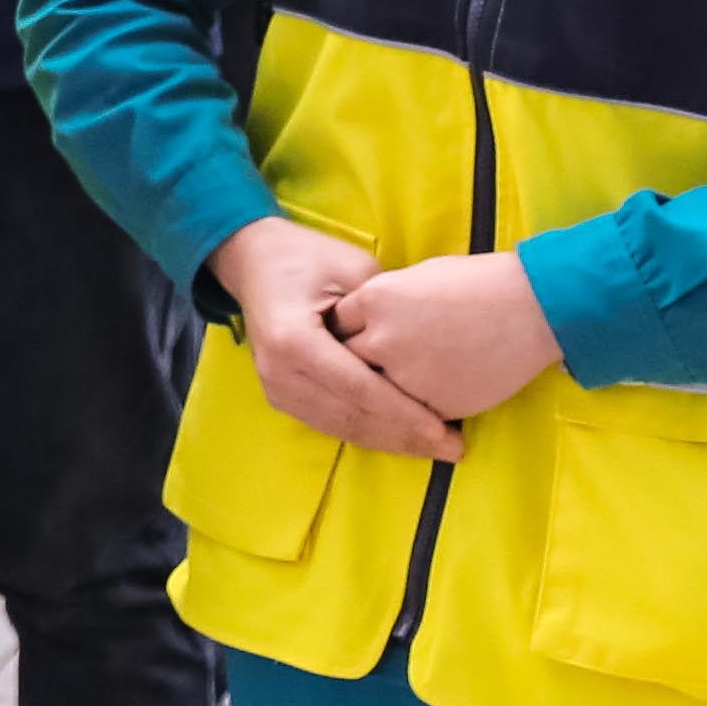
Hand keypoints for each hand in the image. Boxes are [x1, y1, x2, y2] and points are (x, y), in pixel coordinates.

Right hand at [210, 216, 457, 458]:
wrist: (253, 260)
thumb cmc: (307, 257)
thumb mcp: (354, 270)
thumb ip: (384, 313)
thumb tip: (424, 352)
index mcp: (294, 340)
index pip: (359, 389)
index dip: (404, 413)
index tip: (444, 430)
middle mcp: (279, 373)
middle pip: (351, 417)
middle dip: (405, 437)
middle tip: (453, 448)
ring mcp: (276, 388)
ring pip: (342, 428)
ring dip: (391, 442)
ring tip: (436, 448)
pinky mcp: (281, 395)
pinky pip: (330, 423)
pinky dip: (370, 432)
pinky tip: (403, 437)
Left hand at [337, 249, 562, 427]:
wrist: (532, 309)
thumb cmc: (479, 283)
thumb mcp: (416, 277)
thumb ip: (382, 301)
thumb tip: (365, 319)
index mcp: (374, 300)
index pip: (337, 323)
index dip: (344, 329)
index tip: (350, 334)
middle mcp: (381, 339)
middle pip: (344, 361)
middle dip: (350, 364)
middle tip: (356, 368)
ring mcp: (406, 376)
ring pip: (371, 395)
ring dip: (376, 394)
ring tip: (385, 392)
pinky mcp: (433, 404)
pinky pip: (407, 413)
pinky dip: (409, 410)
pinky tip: (418, 403)